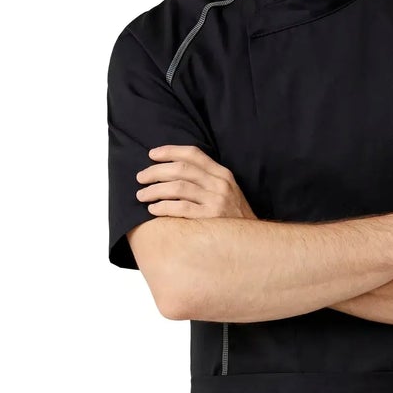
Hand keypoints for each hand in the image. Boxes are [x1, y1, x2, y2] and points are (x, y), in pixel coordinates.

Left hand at [135, 145, 258, 220]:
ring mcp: (216, 201)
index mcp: (222, 174)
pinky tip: (153, 210)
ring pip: (177, 188)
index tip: (151, 154)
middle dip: (155, 172)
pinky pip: (181, 209)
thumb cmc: (232, 217)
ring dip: (155, 190)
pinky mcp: (210, 219)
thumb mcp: (227, 191)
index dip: (170, 151)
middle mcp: (220, 184)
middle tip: (140, 178)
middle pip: (180, 170)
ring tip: (142, 195)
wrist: (252, 241)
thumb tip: (173, 172)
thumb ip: (207, 179)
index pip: (193, 154)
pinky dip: (163, 207)